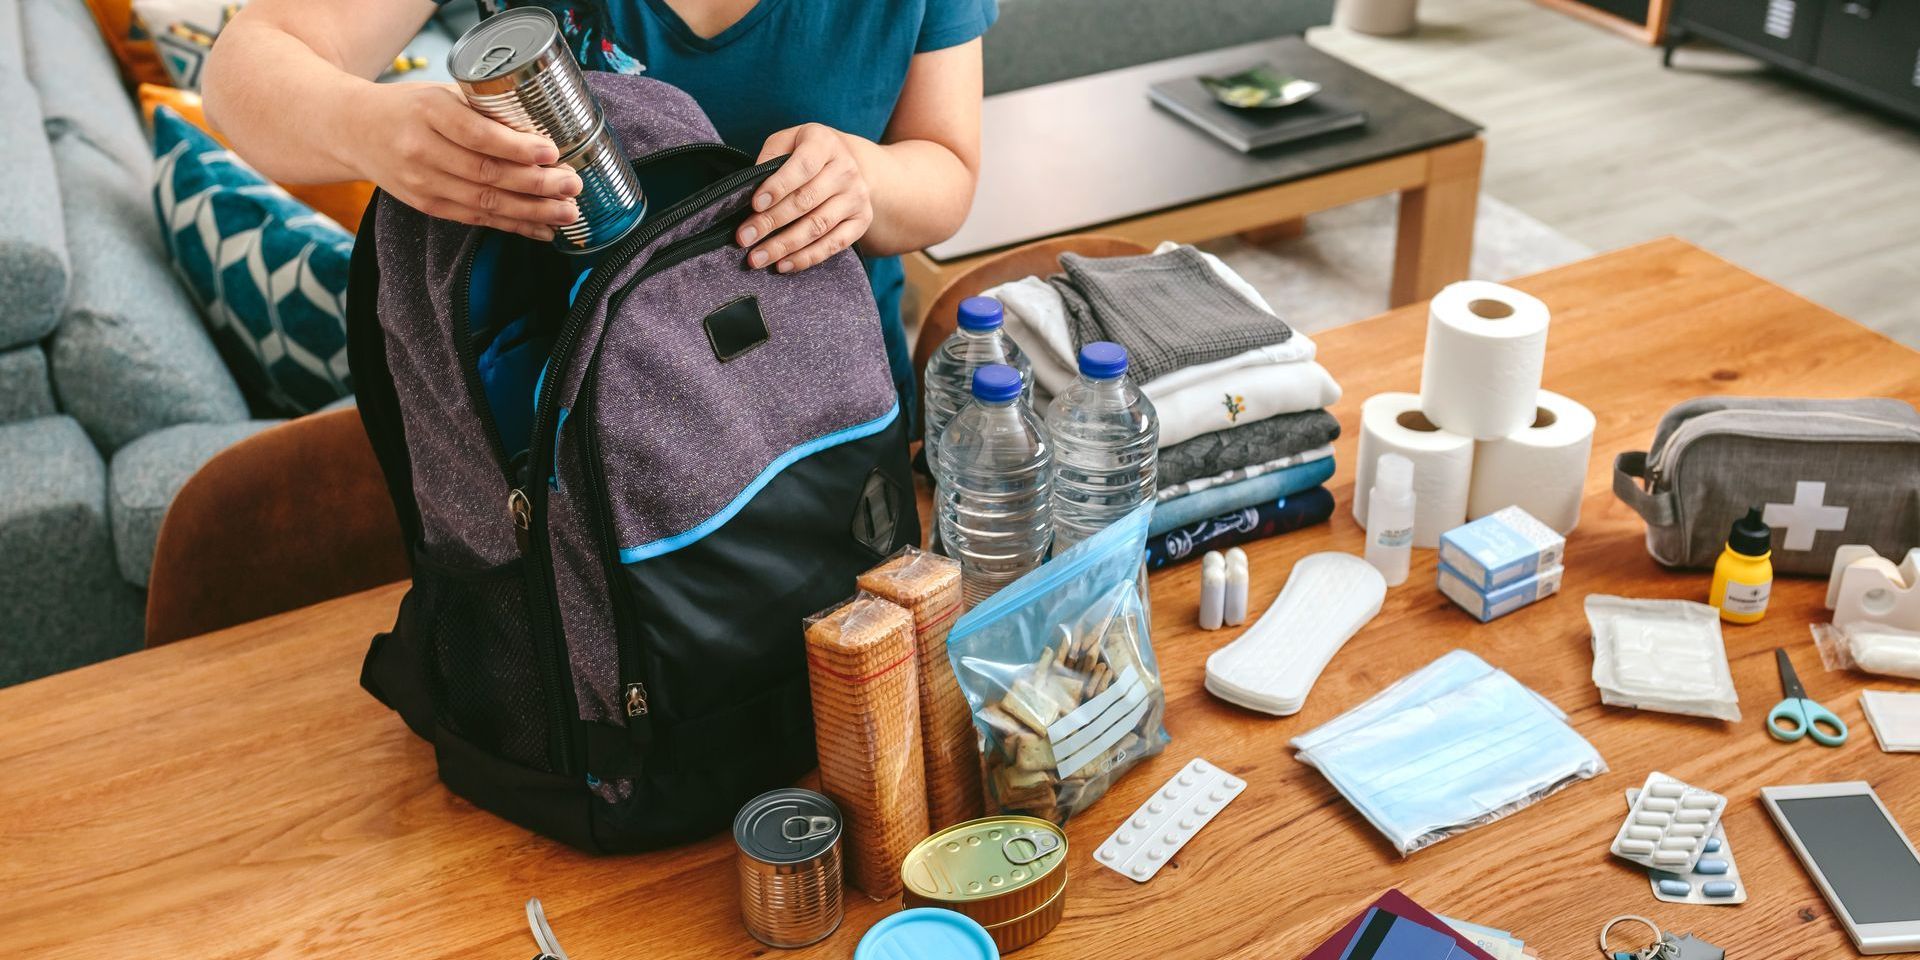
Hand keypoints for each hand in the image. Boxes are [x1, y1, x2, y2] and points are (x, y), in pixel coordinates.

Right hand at [348, 83, 581, 240]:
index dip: (517, 148)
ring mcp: (421, 183)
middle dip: (536, 184)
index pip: (478, 135)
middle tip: (572, 185)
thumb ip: (482, 109)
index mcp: (427, 113)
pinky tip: (542, 228)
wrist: (353, 130)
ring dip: (532, 211)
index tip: (552, 152)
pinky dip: (513, 225)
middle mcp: (421, 150)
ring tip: (567, 212)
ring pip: (484, 202)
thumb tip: (543, 127)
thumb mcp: (439, 93)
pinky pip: (476, 219)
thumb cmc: (408, 107)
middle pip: (486, 174)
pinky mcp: (426, 205)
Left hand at [736, 123, 873, 272]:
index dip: (778, 187)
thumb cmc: (806, 153)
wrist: (849, 162)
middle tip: (744, 238)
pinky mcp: (861, 220)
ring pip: (818, 226)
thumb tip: (749, 189)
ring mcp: (856, 197)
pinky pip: (833, 244)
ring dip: (785, 246)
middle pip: (806, 201)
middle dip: (771, 222)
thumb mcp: (788, 142)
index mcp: (824, 143)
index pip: (802, 167)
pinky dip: (807, 258)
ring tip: (758, 257)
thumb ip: (769, 158)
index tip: (755, 205)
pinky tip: (783, 264)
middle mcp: (846, 169)